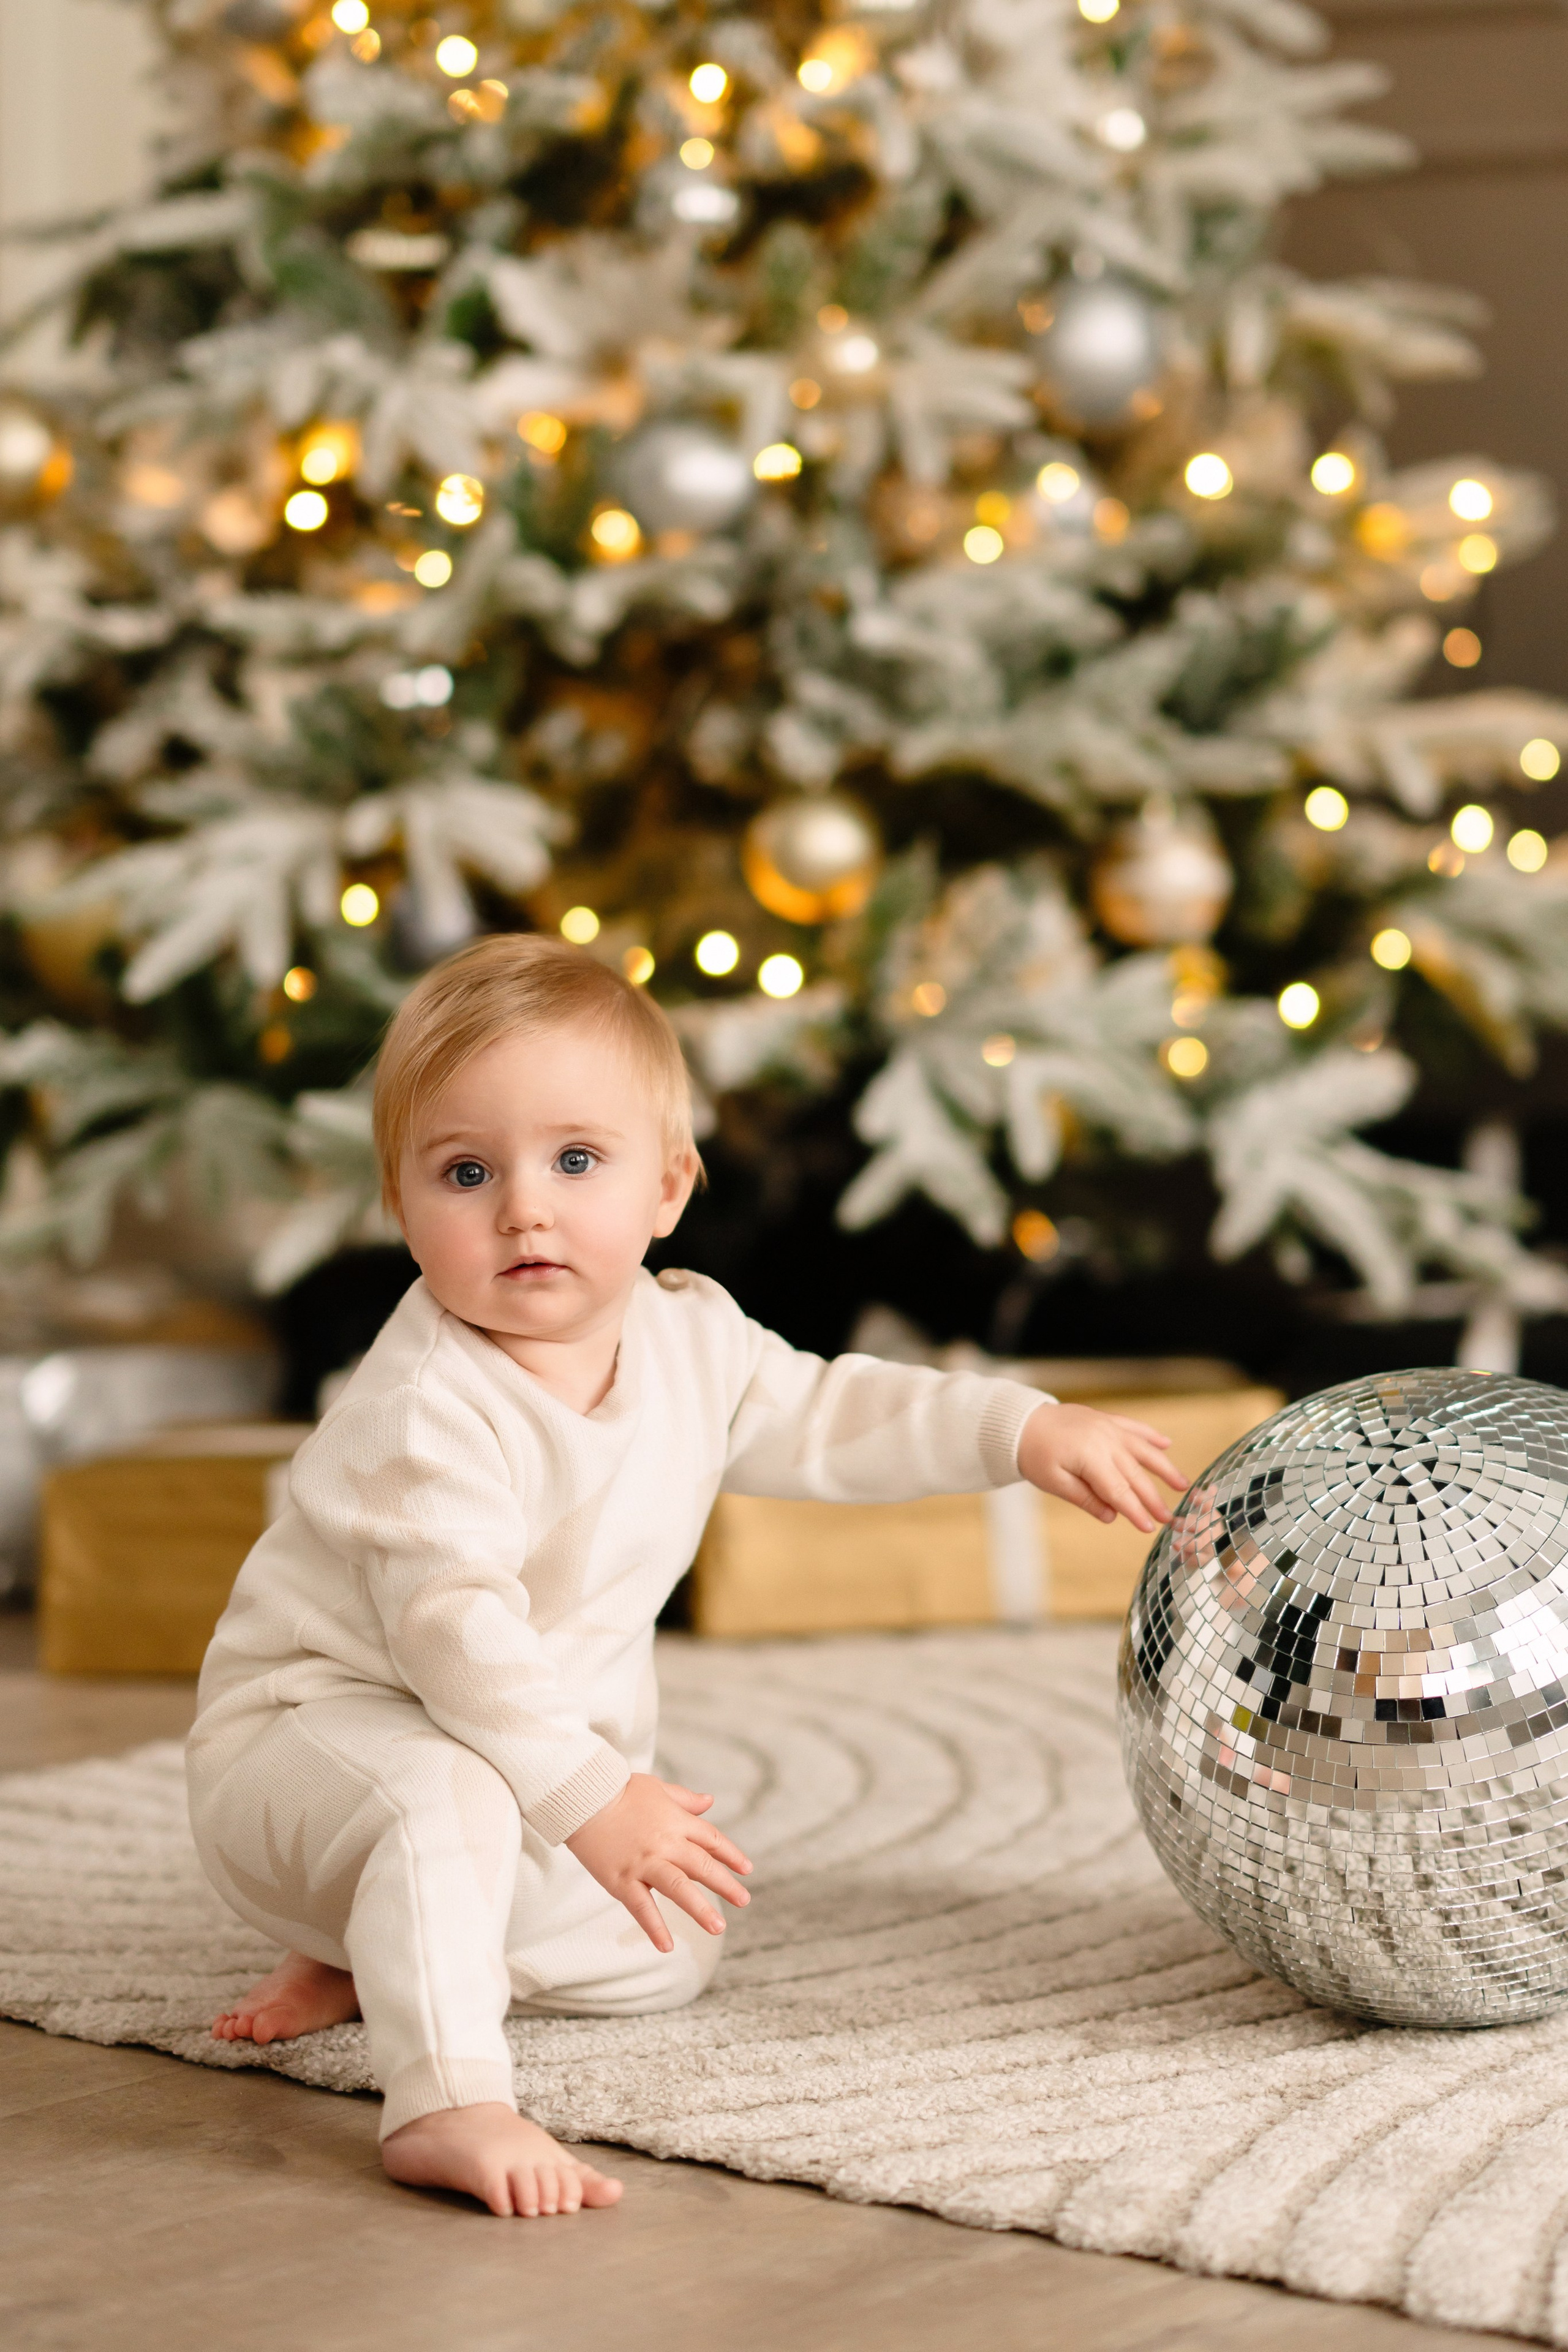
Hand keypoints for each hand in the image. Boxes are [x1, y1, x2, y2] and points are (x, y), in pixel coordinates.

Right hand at [565, 1772, 752, 1952]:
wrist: (582, 1798)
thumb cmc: (619, 1790)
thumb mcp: (657, 1789)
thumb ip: (685, 1799)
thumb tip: (710, 1800)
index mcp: (676, 1821)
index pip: (711, 1840)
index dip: (731, 1855)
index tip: (747, 1870)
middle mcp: (665, 1843)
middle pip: (702, 1865)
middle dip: (726, 1884)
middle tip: (744, 1901)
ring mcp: (644, 1863)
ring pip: (679, 1888)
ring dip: (700, 1909)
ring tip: (718, 1928)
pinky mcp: (621, 1880)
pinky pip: (642, 1908)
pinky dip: (654, 1927)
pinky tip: (666, 1946)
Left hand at [1016, 1401, 1189, 1532]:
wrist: (1021, 1421)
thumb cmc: (1034, 1454)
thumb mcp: (1053, 1482)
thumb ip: (1085, 1499)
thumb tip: (1112, 1517)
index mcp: (1091, 1458)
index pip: (1119, 1491)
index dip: (1136, 1511)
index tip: (1150, 1528)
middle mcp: (1105, 1440)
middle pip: (1135, 1474)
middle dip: (1153, 1498)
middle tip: (1170, 1518)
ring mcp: (1108, 1427)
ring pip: (1143, 1449)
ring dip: (1165, 1467)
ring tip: (1183, 1484)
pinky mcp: (1106, 1419)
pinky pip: (1134, 1427)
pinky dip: (1151, 1435)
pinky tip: (1167, 1443)